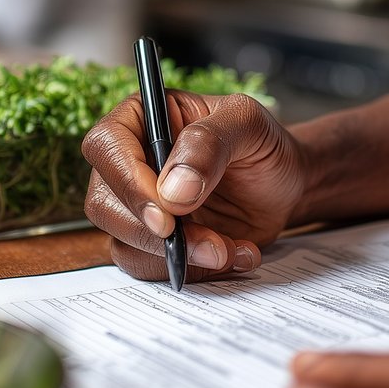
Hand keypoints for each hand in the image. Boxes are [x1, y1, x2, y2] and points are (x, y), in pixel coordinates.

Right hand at [82, 92, 304, 282]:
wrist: (285, 184)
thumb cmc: (262, 143)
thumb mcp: (248, 125)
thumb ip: (209, 144)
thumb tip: (173, 190)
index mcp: (141, 117)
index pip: (106, 147)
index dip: (128, 183)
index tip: (167, 214)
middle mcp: (130, 162)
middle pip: (104, 204)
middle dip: (154, 233)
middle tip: (208, 243)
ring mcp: (138, 205)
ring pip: (123, 242)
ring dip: (176, 257)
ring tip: (228, 249)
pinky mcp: (153, 241)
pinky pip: (149, 266)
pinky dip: (192, 270)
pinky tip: (232, 254)